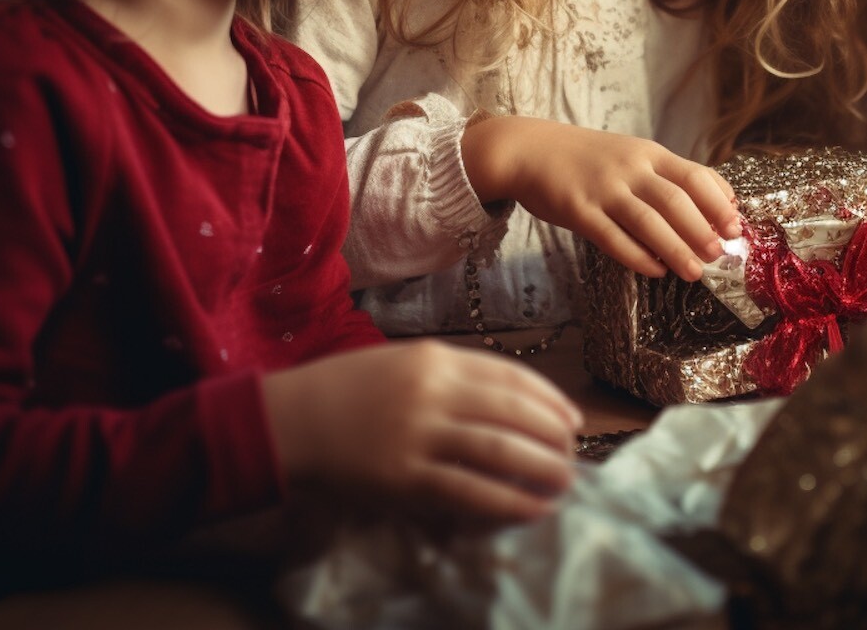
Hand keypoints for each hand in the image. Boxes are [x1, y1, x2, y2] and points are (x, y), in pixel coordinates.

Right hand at [262, 340, 581, 527]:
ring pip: (498, 451)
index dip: (548, 398)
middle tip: (575, 452)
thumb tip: (507, 403)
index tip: (572, 416)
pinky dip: (507, 501)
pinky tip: (532, 509)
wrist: (291, 419)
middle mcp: (433, 392)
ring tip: (566, 481)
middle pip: (512, 412)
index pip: (509, 376)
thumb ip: (451, 377)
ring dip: (540, 467)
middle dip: (552, 433)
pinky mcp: (404, 479)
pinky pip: (468, 492)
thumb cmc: (347, 388)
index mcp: (435, 358)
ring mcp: (418, 436)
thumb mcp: (402, 362)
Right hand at [461, 116, 740, 279]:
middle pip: (675, 200)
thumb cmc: (588, 158)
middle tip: (718, 255)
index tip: (734, 226)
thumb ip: (667, 176)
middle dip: (701, 230)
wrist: (531, 150)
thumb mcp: (632, 155)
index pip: (694, 175)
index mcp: (648, 153)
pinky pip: (613, 238)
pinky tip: (654, 271)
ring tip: (694, 272)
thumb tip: (717, 203)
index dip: (718, 202)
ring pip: (647, 221)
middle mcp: (629, 168)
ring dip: (675, 248)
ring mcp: (603, 189)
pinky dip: (637, 257)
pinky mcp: (578, 210)